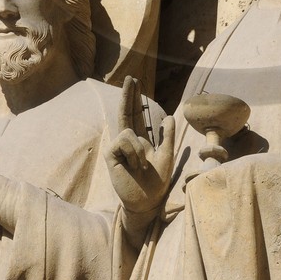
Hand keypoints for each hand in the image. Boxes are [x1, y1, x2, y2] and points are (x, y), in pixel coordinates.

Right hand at [106, 77, 174, 222]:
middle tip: (130, 78)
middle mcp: (127, 142)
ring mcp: (118, 149)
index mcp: (140, 140)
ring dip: (138, 149)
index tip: (136, 82)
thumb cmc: (157, 182)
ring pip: (127, 132)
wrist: (148, 201)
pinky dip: (133, 153)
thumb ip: (168, 136)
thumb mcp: (167, 155)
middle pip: (126, 113)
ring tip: (142, 166)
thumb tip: (169, 116)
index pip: (137, 115)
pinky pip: (122, 141)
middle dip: (128, 95)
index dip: (135, 98)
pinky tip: (135, 166)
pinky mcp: (111, 156)